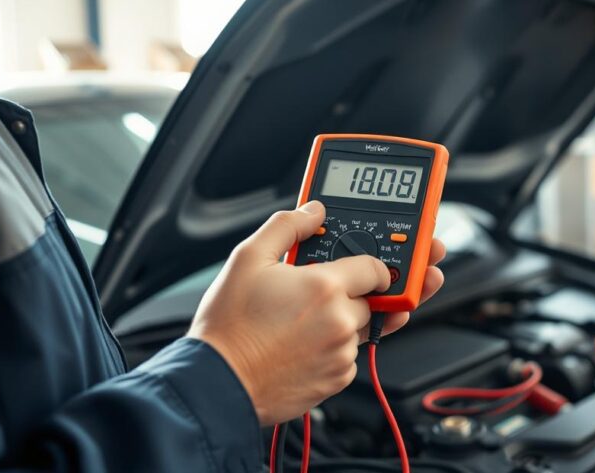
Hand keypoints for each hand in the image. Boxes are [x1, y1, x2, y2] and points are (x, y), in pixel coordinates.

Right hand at [187, 200, 445, 425]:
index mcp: (325, 287)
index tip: (365, 267)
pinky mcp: (336, 380)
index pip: (377, 268)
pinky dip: (334, 348)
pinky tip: (301, 344)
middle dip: (355, 294)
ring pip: (360, 329)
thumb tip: (314, 211)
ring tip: (300, 322)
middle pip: (372, 299)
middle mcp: (341, 322)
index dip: (372, 265)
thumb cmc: (229, 327)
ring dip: (343, 322)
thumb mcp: (248, 259)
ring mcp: (342, 354)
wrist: (217, 383)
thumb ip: (287, 226)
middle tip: (332, 294)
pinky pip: (349, 357)